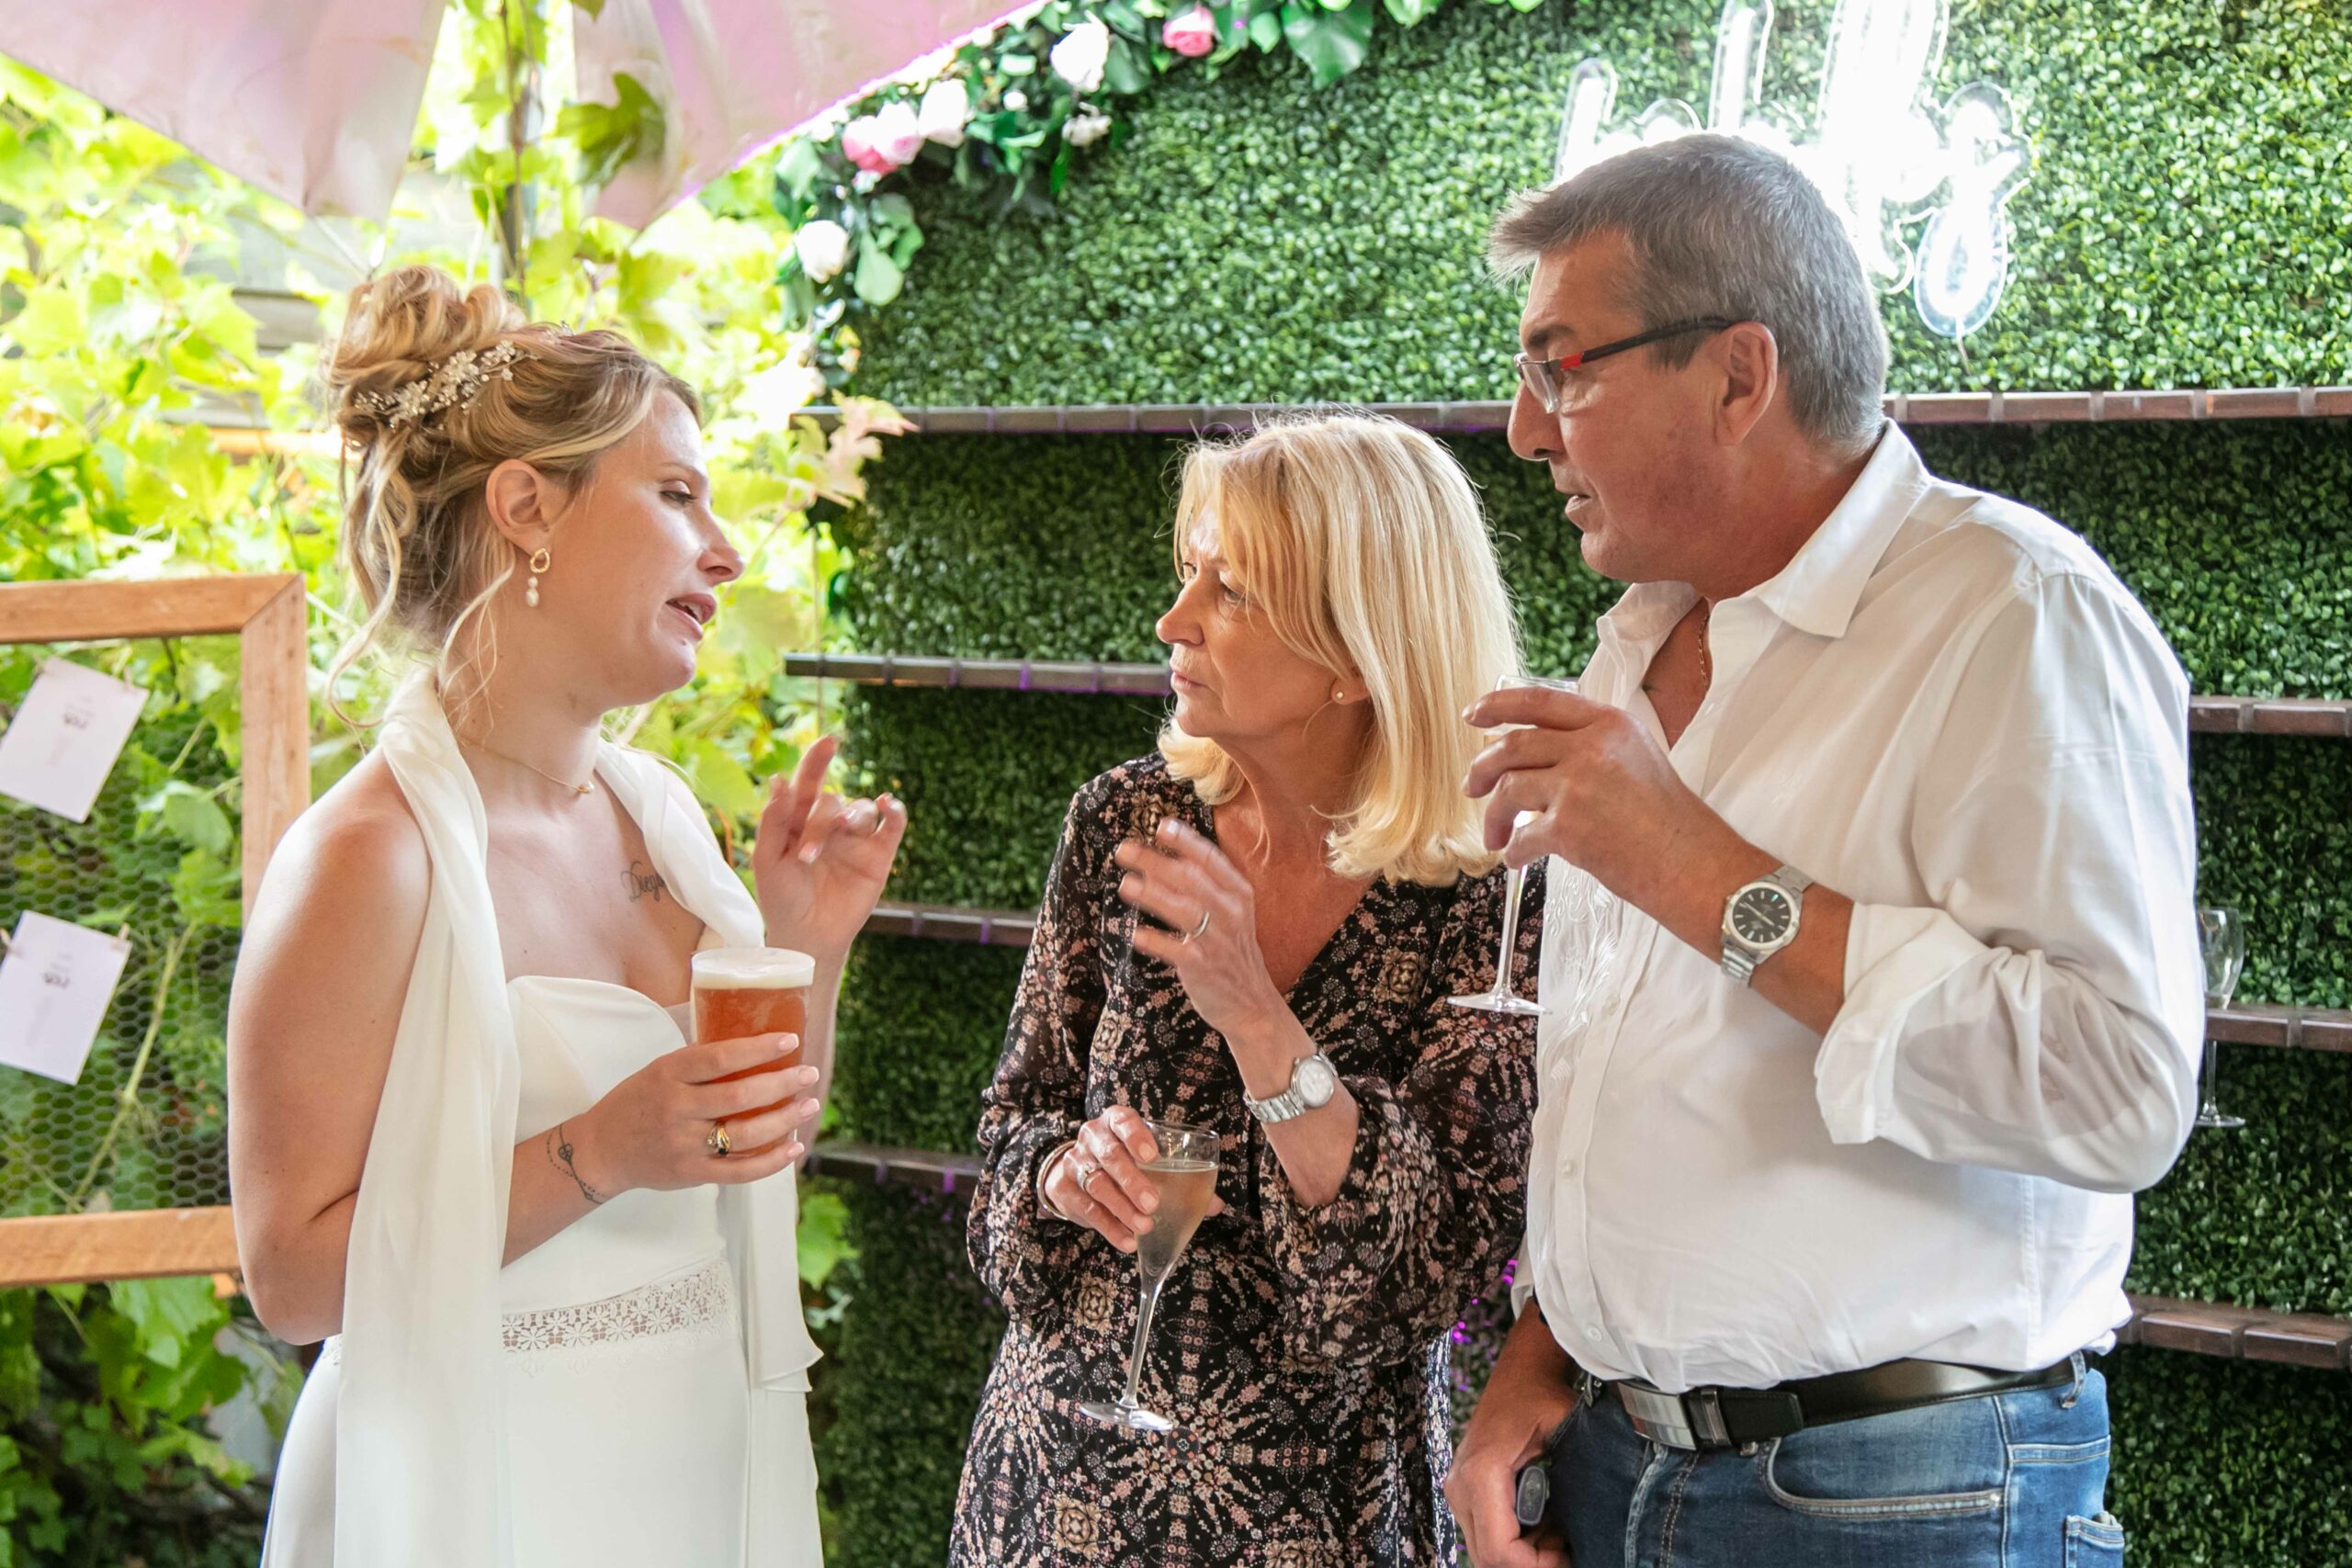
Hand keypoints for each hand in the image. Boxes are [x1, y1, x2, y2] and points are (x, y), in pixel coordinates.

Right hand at [569, 1032, 820, 1196]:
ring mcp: (683, 1145)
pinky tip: (793, 1148)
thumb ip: (698, 1063)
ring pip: (744, 1134)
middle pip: (739, 1096)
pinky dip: (771, 1162)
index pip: (719, 1058)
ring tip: (809, 1105)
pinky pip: (739, 1171)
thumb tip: (753, 1045)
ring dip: (784, 1120)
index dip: (758, 1049)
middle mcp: (676, 1108)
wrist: (600, 1150)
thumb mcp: (659, 1070)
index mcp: (668, 1074)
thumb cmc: (637, 1102)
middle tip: (809, 1074)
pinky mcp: (690, 1174)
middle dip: (782, 1084)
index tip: (790, 1040)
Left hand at [753, 734, 906, 966]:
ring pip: (860, 807)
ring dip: (851, 815)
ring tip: (842, 830)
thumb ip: (772, 821)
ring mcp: (855, 839)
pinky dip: (895, 811)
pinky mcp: (879, 855)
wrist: (807, 936)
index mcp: (799, 820)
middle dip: (818, 822)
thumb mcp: (767, 860)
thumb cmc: (781, 898)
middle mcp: (829, 824)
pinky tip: (887, 805)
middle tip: (808, 855)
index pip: (808, 782)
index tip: (829, 741)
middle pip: (830, 800)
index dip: (817, 759)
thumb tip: (780, 780)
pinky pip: (892, 825)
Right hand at [1042, 1104, 1223, 1252]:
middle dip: (1132, 1180)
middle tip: (1153, 1203)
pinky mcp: (1063, 1188)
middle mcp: (1092, 1137)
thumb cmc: (1123, 1163)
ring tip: (1144, 1226)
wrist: (1074, 1173)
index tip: (1154, 1156)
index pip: (1123, 1120)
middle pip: (1110, 1156)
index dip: (1137, 1136)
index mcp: (1115, 1122)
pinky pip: (1086, 1208)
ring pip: (1097, 1184)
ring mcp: (1075, 1161)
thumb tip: (1216, 1205)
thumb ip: (1181, 1179)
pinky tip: (1128, 1240)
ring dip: (1122, 1208)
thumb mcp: (1146, 1162)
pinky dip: (1109, 1227)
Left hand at [1114, 819, 1285, 1040]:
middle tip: (1123, 850)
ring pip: (1183, 910)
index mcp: (1238, 893)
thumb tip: (1160, 861)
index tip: (1160, 826)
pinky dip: (1155, 941)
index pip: (1210, 859)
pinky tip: (1135, 934)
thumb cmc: (1231, 951)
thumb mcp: (1229, 912)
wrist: (1251, 1003)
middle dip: (1155, 861)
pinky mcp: (1203, 966)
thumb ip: (1203, 886)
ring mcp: (1217, 940)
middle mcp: (1230, 912)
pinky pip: (1175, 950)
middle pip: (1190, 878)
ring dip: (1152, 895)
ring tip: (1125, 885)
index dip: (1185, 841)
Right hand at [1448, 1347, 1578, 1567]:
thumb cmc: (1540, 1397)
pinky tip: (1543, 1524)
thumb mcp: (1566, 1432)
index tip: (1566, 1555)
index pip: (1499, 1549)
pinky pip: (1484, 1533)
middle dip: (1530, 1563)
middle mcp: (1461, 1487)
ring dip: (1523, 1553)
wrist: (1519, 1374)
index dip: (1535, 1565)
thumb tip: (1604, 1522)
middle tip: (1565, 1548)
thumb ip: (1581, 1476)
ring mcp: (1459, 1490)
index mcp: (1482, 1475)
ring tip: (1557, 1534)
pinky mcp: (1464, 1491)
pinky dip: (1515, 1540)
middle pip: (1488, 1557)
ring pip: (1485, 1550)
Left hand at [1461, 685, 1739, 903]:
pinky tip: (1518, 861)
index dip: (1498, 704)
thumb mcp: (1638, 759)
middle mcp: (1592, 746)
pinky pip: (1522, 836)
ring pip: (1509, 788)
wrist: (1695, 864)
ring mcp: (1578, 784)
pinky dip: (1514, 851)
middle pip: (1513, 745)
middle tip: (1472, 786)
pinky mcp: (1570, 826)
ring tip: (1496, 837)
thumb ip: (1593, 748)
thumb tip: (1540, 759)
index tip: (1473, 713)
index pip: (1540, 701)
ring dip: (1493, 816)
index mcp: (1610, 724)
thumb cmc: (1671, 823)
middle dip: (1482, 767)